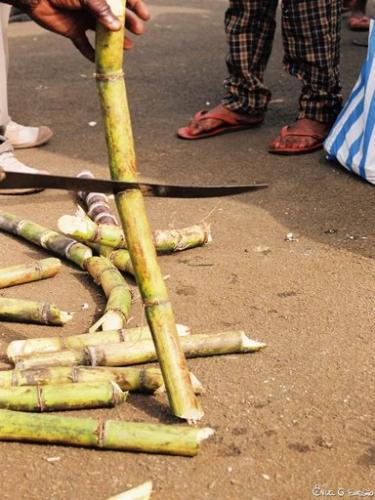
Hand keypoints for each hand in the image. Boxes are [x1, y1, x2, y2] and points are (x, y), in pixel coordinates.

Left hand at [16, 0, 149, 60]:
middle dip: (128, 25)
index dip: (136, 7)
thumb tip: (117, 27)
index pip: (121, 0)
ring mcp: (84, 19)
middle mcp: (93, 7)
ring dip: (116, 41)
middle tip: (139, 32)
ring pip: (104, 33)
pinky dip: (92, 54)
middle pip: (115, 17)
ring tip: (128, 48)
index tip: (145, 17)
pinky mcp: (73, 31)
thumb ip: (101, 10)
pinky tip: (100, 61)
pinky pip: (85, 45)